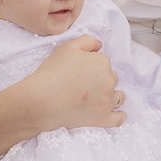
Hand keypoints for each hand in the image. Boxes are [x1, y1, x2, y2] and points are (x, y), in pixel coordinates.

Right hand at [0, 35, 123, 160]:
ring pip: (118, 96)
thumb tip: (99, 45)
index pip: (103, 61)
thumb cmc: (52, 73)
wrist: (41, 101)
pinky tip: (117, 113)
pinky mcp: (103, 119)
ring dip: (111, 95)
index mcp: (102, 63)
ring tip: (98, 97)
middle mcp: (109, 81)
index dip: (92, 65)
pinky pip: (118, 118)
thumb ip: (87, 41)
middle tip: (84, 84)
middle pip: (111, 78)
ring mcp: (107, 101)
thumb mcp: (67, 47)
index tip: (80, 70)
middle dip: (102, 79)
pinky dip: (119, 115)